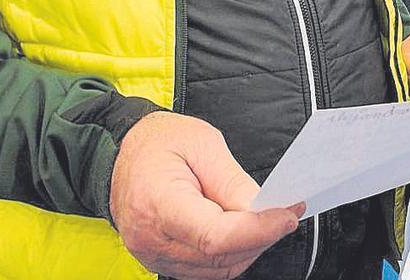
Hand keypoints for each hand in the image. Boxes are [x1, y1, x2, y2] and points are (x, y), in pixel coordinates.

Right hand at [109, 111, 303, 278]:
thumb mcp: (203, 144)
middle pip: (220, 256)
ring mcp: (153, 255)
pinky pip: (207, 268)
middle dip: (261, 236)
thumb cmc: (159, 141)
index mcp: (158, 204)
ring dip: (250, 246)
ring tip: (267, 217)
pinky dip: (233, 252)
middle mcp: (151, 239)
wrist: (123, 151)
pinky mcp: (161, 260)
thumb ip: (233, 182)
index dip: (258, 230)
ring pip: (218, 268)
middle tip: (286, 211)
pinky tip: (244, 228)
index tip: (287, 215)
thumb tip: (264, 209)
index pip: (215, 236)